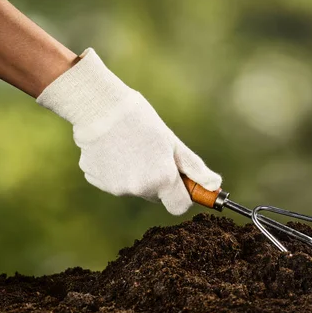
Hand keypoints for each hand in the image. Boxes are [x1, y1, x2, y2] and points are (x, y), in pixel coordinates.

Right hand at [37, 48, 220, 214]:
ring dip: (136, 173)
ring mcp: (116, 188)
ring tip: (129, 145)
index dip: (183, 194)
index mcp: (162, 180)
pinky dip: (115, 170)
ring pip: (134, 187)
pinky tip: (112, 148)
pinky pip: (113, 181)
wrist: (98, 106)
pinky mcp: (96, 181)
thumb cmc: (140, 119)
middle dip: (158, 180)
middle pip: (156, 195)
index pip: (180, 206)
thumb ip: (194, 168)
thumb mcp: (172, 142)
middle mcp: (139, 189)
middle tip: (152, 152)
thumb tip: (215, 186)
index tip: (183, 182)